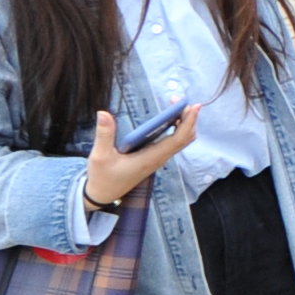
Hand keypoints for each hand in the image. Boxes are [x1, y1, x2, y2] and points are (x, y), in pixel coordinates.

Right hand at [80, 106, 194, 214]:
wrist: (103, 194)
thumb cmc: (103, 177)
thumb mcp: (100, 155)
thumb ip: (104, 134)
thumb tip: (103, 113)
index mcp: (150, 158)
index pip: (178, 139)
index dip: (188, 122)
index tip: (194, 106)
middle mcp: (158, 158)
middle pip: (184, 138)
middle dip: (187, 118)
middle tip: (178, 99)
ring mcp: (157, 158)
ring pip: (180, 141)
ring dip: (183, 122)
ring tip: (174, 104)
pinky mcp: (154, 158)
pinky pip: (172, 142)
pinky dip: (176, 128)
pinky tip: (168, 117)